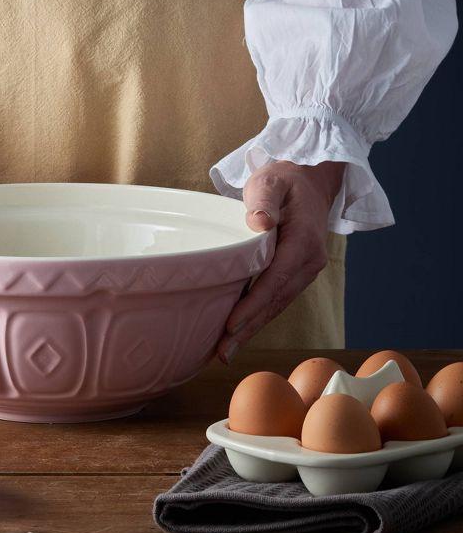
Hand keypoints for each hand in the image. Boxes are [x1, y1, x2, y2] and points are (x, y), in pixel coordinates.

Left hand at [216, 160, 344, 363]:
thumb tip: (259, 222)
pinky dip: (258, 318)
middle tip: (222, 353)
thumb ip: (263, 199)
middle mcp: (309, 261)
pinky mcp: (296, 275)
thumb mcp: (270, 180)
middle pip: (276, 301)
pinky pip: (276, 300)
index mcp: (304, 240)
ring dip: (252, 329)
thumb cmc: (284, 179)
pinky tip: (238, 333)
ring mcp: (305, 271)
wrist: (309, 180)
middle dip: (249, 328)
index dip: (253, 304)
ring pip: (277, 306)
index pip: (276, 279)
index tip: (232, 325)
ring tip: (225, 352)